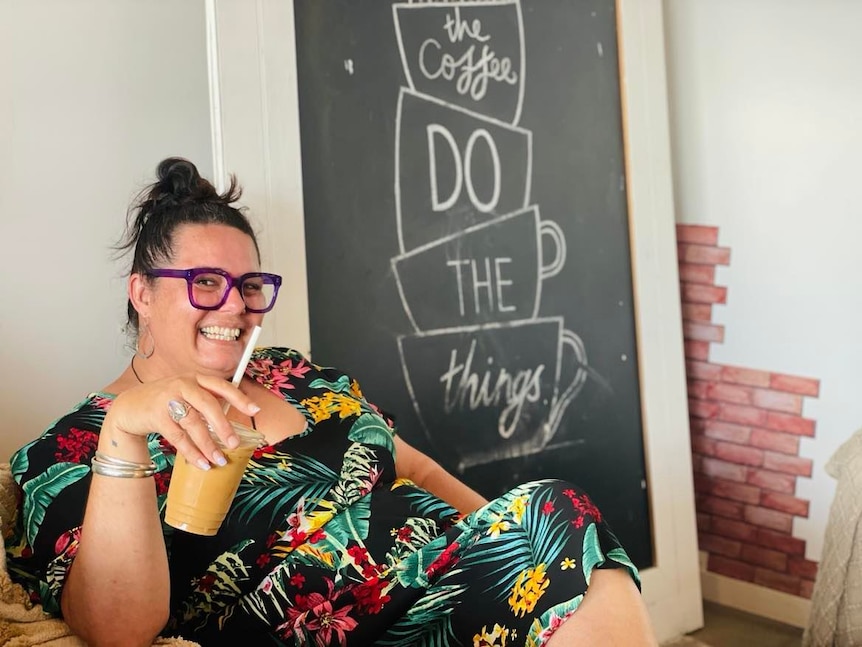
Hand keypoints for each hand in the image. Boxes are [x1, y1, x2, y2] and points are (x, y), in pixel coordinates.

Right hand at [100, 374, 260, 468]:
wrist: (129, 408)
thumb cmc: (164, 402)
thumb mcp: (185, 395)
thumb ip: (205, 403)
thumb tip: (230, 424)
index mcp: (195, 379)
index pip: (221, 386)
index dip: (239, 398)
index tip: (255, 410)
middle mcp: (183, 385)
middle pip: (208, 404)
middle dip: (223, 426)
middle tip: (234, 443)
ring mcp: (168, 399)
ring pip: (194, 423)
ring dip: (208, 445)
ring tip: (219, 460)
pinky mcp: (156, 416)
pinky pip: (178, 437)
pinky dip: (192, 452)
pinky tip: (201, 463)